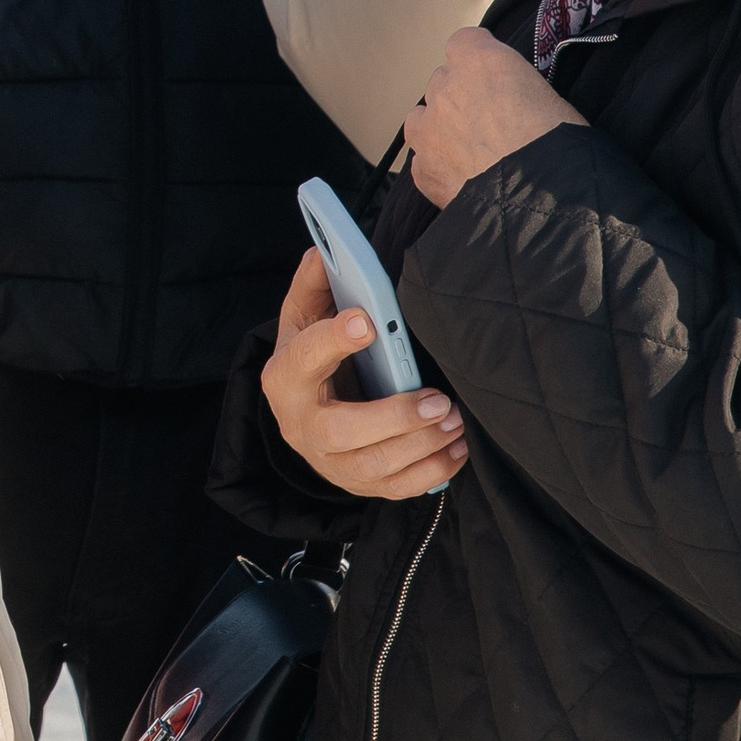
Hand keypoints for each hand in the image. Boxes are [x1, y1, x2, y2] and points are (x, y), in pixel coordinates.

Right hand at [261, 248, 469, 500]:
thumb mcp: (303, 318)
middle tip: (438, 398)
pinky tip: (455, 447)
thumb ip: (315, 286)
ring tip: (454, 419)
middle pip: (341, 432)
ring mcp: (328, 463)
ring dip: (421, 445)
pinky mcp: (357, 484)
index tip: (367, 321)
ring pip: (374, 466)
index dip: (333, 340)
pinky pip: (396, 489)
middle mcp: (300, 427)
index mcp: (285, 377)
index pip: (303, 359)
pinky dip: (432, 471)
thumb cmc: (311, 359)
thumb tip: (324, 251)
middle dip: (394, 418)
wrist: (304, 414)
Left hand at [404, 25, 584, 209]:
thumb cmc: (562, 148)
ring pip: (423, 116)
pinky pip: (423, 159)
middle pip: (443, 81)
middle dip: (462, 96)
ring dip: (441, 127)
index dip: (478, 58)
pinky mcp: (423, 168)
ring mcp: (428, 128)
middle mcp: (446, 88)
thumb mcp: (550, 98)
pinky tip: (465, 178)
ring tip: (473, 150)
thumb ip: (516, 87)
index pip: (464, 41)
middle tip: (490, 120)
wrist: (545, 201)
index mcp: (482, 62)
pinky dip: (439, 165)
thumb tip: (512, 98)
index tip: (492, 73)